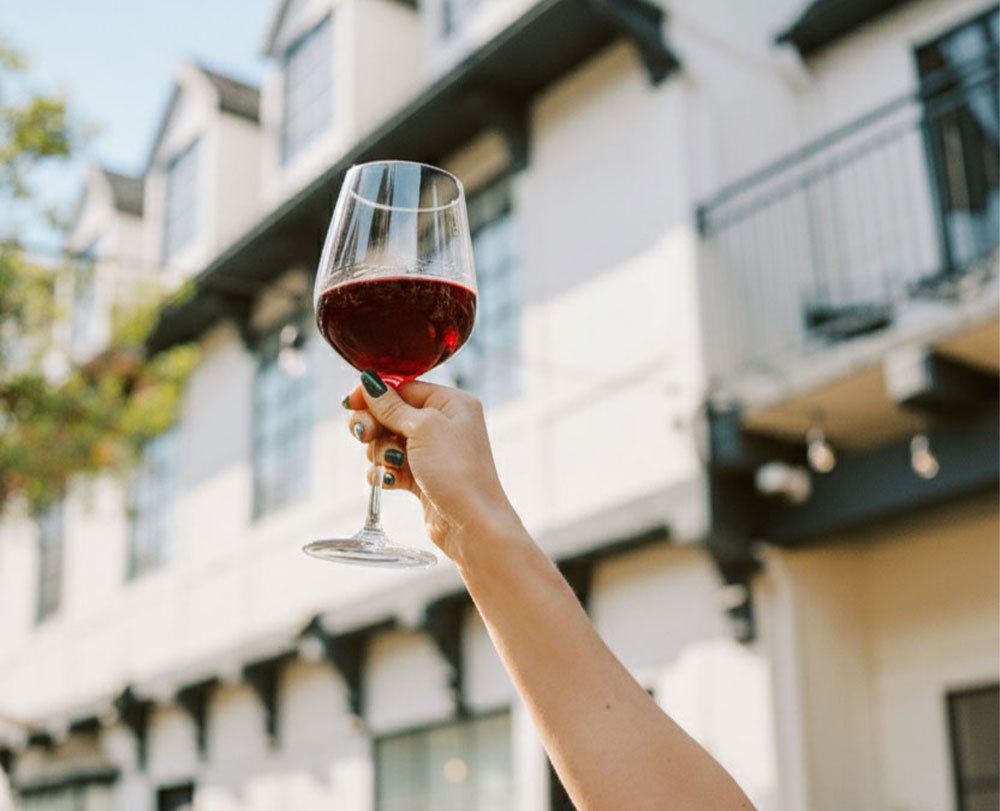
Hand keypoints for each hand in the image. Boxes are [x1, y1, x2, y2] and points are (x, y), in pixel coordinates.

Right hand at [344, 370, 522, 562]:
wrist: (472, 524)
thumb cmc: (456, 470)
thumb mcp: (422, 428)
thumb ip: (391, 406)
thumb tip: (369, 382)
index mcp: (452, 403)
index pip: (404, 388)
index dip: (375, 395)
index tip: (350, 403)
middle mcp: (445, 424)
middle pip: (392, 414)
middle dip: (375, 425)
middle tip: (364, 436)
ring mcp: (434, 452)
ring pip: (389, 442)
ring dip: (381, 453)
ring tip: (391, 465)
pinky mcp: (424, 477)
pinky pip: (393, 466)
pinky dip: (385, 472)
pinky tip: (387, 481)